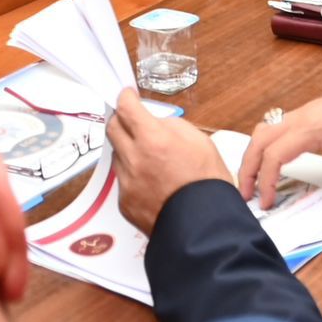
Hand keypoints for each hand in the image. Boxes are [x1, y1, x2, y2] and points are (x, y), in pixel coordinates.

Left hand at [106, 89, 232, 233]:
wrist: (206, 226)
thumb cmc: (208, 184)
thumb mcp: (199, 141)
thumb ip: (171, 127)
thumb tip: (154, 123)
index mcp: (153, 139)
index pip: (126, 108)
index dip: (126, 97)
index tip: (127, 95)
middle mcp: (134, 160)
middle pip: (112, 128)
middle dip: (120, 119)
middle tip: (131, 119)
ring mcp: (127, 183)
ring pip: (118, 155)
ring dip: (127, 149)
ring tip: (150, 158)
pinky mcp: (125, 203)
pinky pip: (123, 181)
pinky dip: (133, 176)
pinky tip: (152, 182)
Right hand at [238, 77, 321, 225]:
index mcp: (309, 128)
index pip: (274, 155)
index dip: (266, 181)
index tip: (267, 202)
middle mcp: (298, 118)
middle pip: (258, 140)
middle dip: (247, 168)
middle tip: (245, 193)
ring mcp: (300, 114)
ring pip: (262, 131)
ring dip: (253, 154)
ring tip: (252, 178)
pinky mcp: (304, 114)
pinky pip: (273, 127)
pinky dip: (263, 144)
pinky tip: (270, 160)